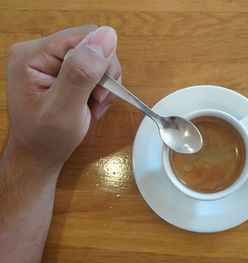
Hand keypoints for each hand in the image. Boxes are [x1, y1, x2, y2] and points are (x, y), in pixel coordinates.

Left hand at [5, 25, 120, 173]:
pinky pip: (94, 68)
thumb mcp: (64, 110)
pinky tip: (93, 103)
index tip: (101, 92)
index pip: (83, 37)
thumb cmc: (47, 138)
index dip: (101, 62)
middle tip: (98, 101)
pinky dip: (101, 87)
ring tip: (95, 105)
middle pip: (92, 45)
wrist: (40, 153)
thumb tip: (107, 36)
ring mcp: (51, 60)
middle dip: (103, 75)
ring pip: (97, 57)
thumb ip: (82, 74)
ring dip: (104, 84)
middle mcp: (40, 51)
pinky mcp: (62, 69)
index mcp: (33, 55)